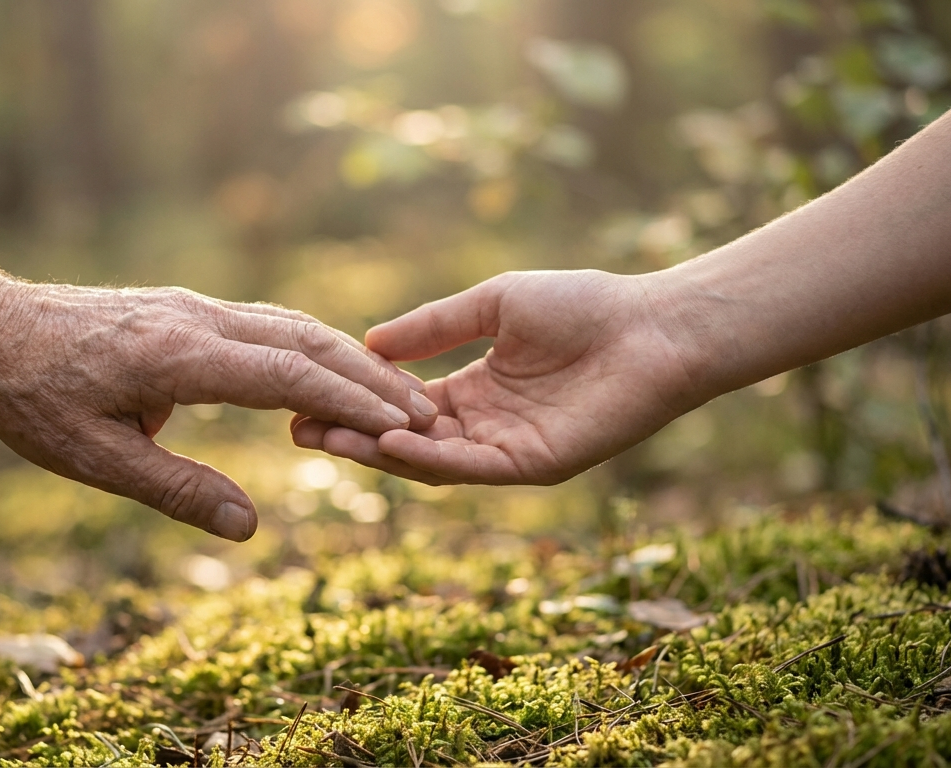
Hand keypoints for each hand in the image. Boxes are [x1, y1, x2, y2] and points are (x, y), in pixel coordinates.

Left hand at [0, 282, 437, 539]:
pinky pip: (269, 323)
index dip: (351, 401)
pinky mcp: (189, 309)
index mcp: (180, 355)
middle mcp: (199, 320)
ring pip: (293, 325)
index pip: (288, 375)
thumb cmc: (32, 397)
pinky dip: (314, 348)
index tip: (404, 426)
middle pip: (307, 339)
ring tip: (396, 395)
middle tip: (424, 413)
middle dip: (371, 377)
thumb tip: (250, 526)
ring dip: (349, 359)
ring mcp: (196, 308)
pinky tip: (330, 371)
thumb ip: (177, 490)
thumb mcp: (96, 459)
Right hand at [290, 270, 702, 484]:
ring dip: (379, 451)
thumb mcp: (493, 304)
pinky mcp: (533, 465)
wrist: (653, 326)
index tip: (307, 393)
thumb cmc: (584, 305)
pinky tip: (391, 443)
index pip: (402, 405)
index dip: (357, 402)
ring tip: (328, 438)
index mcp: (475, 388)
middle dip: (352, 434)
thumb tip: (368, 341)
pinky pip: (471, 468)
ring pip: (430, 461)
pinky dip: (430, 459)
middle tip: (298, 428)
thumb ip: (434, 326)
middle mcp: (484, 425)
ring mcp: (506, 449)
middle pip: (405, 439)